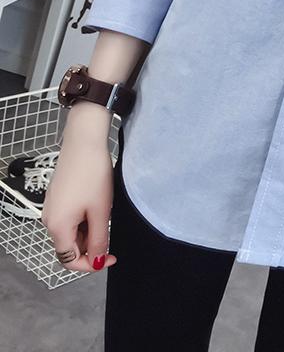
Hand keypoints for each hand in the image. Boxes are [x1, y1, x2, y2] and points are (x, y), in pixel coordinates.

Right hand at [41, 129, 117, 273]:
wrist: (84, 142)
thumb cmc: (92, 174)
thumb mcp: (101, 211)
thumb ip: (99, 239)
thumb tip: (98, 261)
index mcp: (57, 227)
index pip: (69, 260)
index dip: (91, 264)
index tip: (110, 257)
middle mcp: (49, 220)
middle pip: (70, 246)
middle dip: (91, 246)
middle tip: (111, 233)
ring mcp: (52, 208)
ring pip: (71, 232)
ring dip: (89, 231)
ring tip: (104, 212)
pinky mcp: (57, 197)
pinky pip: (70, 218)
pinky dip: (84, 219)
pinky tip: (97, 204)